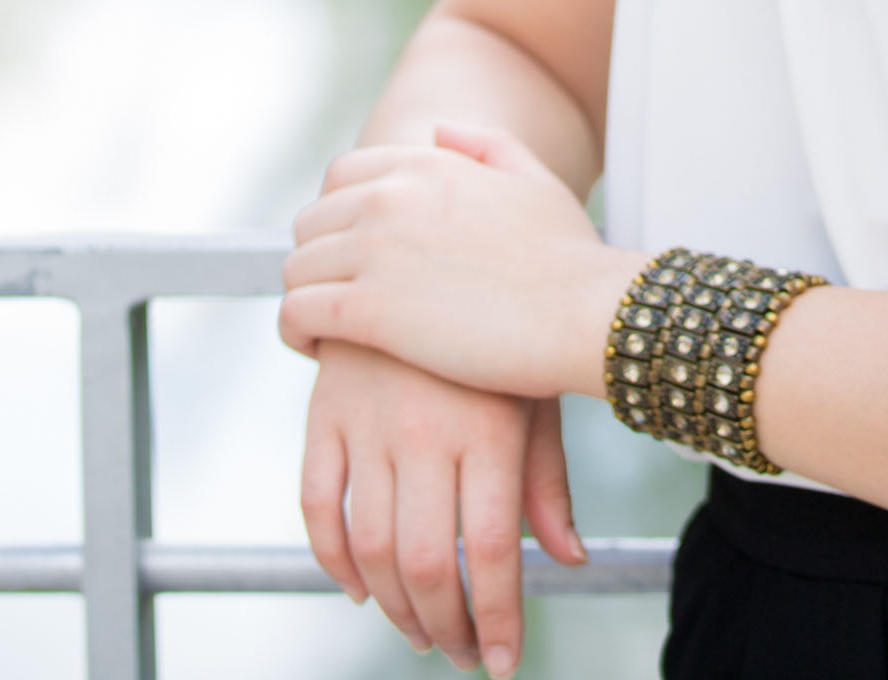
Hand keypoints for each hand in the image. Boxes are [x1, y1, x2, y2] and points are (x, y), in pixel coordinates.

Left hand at [282, 124, 643, 399]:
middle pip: (311, 222)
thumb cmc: (572, 258)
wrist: (585, 313)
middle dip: (319, 259)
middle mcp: (389, 197)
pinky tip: (316, 351)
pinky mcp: (368, 310)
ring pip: (296, 268)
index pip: (341, 177)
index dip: (339, 218)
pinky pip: (297, 312)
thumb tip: (438, 132)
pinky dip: (295, 333)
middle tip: (339, 297)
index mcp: (425, 165)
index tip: (352, 254)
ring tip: (324, 331)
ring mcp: (374, 252)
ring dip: (305, 298)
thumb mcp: (535, 181)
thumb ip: (486, 146)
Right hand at [302, 342, 578, 675]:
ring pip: (371, 546)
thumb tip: (569, 559)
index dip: (498, 618)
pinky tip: (359, 589)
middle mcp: (426, 429)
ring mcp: (368, 421)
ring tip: (421, 632)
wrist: (422, 248)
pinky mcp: (324, 412)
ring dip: (394, 607)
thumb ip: (547, 481)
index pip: (495, 549)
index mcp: (489, 427)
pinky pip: (318, 504)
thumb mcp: (534, 396)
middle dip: (448, 627)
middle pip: (429, 561)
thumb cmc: (498, 330)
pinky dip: (333, 560)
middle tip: (462, 655)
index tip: (502, 663)